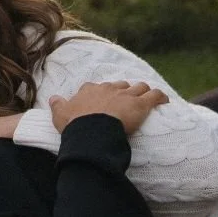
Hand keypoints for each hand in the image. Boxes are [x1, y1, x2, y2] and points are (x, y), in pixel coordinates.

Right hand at [50, 81, 167, 136]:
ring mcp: (125, 95)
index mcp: (90, 90)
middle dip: (123, 91)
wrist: (91, 131)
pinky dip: (160, 97)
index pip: (96, 87)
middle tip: (125, 102)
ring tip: (146, 98)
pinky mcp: (140, 104)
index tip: (102, 100)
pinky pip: (154, 96)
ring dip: (142, 92)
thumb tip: (52, 98)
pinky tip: (165, 100)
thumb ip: (57, 105)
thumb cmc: (75, 124)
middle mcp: (108, 88)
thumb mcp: (60, 115)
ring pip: (138, 88)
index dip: (101, 93)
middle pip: (119, 85)